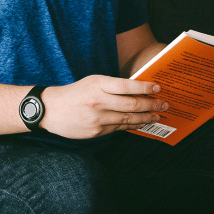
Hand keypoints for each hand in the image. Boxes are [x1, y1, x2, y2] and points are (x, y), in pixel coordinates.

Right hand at [40, 75, 168, 138]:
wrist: (49, 110)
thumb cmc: (73, 93)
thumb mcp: (90, 82)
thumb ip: (111, 86)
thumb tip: (137, 91)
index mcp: (96, 85)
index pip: (127, 86)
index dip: (145, 87)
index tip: (158, 87)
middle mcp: (98, 101)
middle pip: (132, 104)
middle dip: (152, 105)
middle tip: (164, 104)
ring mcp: (97, 118)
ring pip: (128, 119)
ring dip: (145, 117)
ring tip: (156, 116)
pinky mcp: (96, 131)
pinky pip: (118, 128)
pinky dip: (131, 125)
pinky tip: (139, 123)